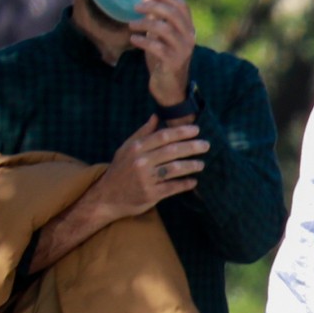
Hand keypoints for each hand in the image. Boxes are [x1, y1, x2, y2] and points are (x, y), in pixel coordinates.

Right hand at [27, 115, 209, 272]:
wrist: (106, 197)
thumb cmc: (120, 170)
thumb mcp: (126, 149)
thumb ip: (142, 133)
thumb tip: (157, 116)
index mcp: (136, 148)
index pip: (163, 136)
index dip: (181, 132)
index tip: (196, 130)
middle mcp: (141, 161)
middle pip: (172, 151)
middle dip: (192, 147)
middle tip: (206, 145)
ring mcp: (146, 178)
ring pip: (175, 169)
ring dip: (191, 166)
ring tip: (201, 164)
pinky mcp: (151, 194)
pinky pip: (173, 187)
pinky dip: (185, 184)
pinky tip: (193, 181)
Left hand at [132, 0, 197, 106]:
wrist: (169, 86)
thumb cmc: (163, 57)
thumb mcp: (160, 34)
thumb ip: (156, 15)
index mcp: (188, 28)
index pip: (182, 5)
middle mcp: (189, 37)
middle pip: (172, 13)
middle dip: (152, 7)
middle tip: (136, 7)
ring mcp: (183, 50)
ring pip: (164, 29)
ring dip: (144, 24)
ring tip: (131, 25)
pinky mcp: (174, 62)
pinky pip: (157, 47)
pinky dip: (143, 41)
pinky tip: (134, 39)